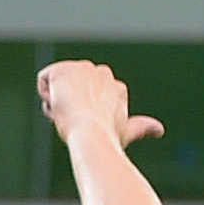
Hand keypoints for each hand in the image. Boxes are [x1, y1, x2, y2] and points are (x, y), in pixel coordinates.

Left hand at [38, 59, 161, 152]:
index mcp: (115, 86)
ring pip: (57, 87)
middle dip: (68, 106)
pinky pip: (43, 79)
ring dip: (56, 102)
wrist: (91, 132)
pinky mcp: (62, 69)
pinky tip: (60, 102)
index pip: (86, 98)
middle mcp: (101, 72)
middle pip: (70, 91)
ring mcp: (82, 68)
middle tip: (77, 119)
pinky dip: (46, 94)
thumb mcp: (126, 131)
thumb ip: (141, 128)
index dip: (81, 113)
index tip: (88, 123)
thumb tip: (159, 130)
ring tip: (69, 112)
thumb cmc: (108, 136)